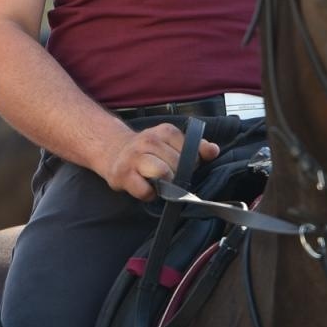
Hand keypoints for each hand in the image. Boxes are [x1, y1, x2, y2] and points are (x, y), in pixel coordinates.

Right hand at [100, 123, 218, 200]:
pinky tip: (146, 187)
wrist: (113, 151)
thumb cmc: (148, 151)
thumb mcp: (172, 143)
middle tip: (168, 175)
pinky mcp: (122, 175)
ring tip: (158, 181)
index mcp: (164, 132)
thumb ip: (195, 147)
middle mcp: (148, 140)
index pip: (189, 150)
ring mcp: (134, 157)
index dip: (190, 162)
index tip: (181, 165)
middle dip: (177, 175)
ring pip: (162, 173)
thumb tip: (213, 150)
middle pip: (177, 164)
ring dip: (164, 183)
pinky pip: (145, 191)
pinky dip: (149, 194)